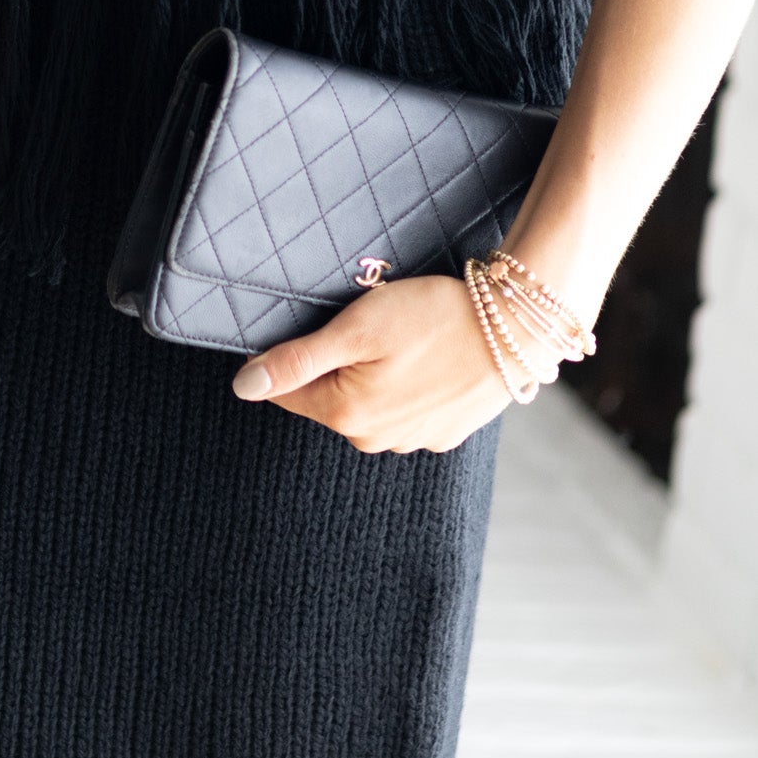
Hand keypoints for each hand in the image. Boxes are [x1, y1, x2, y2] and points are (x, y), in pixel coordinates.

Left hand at [228, 274, 564, 452]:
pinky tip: (424, 357)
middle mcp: (375, 439)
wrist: (513, 329)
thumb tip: (243, 386)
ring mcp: (412, 439)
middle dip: (335, 363)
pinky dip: (405, 384)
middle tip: (366, 322)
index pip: (286, 391)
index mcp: (346, 414)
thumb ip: (297, 360)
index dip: (287, 355)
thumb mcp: (355, 328)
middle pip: (327, 397)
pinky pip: (404, 408)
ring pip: (367, 402)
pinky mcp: (443, 432)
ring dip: (371, 373)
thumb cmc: (432, 318)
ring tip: (401, 337)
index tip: (313, 325)